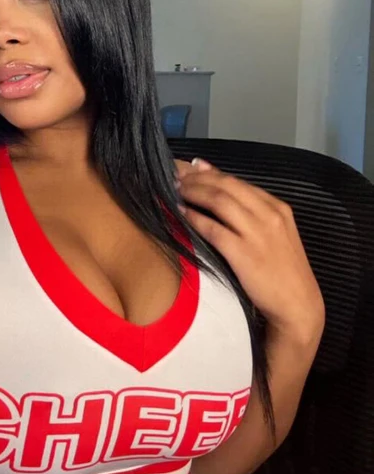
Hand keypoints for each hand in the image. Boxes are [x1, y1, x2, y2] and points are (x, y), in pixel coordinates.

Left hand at [174, 158, 324, 342]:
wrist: (298, 305)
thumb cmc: (282, 270)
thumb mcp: (275, 233)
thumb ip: (252, 212)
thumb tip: (223, 191)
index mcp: (277, 207)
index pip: (237, 181)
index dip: (210, 173)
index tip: (190, 169)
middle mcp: (269, 214)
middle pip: (226, 186)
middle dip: (197, 179)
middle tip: (176, 176)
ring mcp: (257, 233)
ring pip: (219, 200)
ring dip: (193, 192)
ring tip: (175, 190)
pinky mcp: (244, 253)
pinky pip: (213, 228)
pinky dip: (195, 218)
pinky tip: (182, 214)